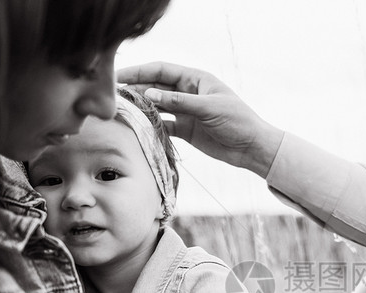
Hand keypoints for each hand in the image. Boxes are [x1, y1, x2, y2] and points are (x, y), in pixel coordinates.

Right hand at [117, 61, 283, 177]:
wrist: (252, 148)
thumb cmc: (238, 121)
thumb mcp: (209, 108)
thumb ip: (179, 102)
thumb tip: (148, 95)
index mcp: (195, 79)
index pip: (161, 71)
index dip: (139, 72)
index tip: (118, 77)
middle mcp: (187, 92)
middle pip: (155, 87)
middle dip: (135, 90)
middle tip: (113, 97)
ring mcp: (185, 111)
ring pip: (157, 106)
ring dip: (141, 108)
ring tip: (121, 112)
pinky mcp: (186, 130)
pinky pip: (163, 125)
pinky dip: (151, 126)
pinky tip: (137, 129)